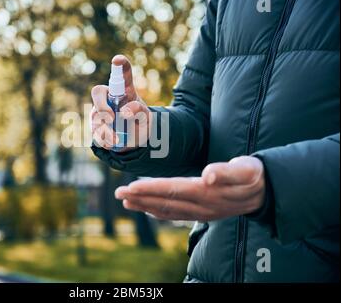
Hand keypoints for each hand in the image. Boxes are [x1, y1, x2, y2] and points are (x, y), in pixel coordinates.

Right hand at [90, 55, 150, 150]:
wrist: (135, 140)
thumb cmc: (140, 121)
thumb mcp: (146, 115)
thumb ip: (139, 109)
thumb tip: (124, 111)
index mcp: (122, 91)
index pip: (121, 75)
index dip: (120, 67)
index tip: (118, 60)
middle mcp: (107, 98)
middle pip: (97, 92)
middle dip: (102, 104)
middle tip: (110, 116)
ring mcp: (99, 112)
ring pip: (95, 116)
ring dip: (106, 128)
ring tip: (118, 138)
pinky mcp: (96, 127)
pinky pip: (95, 132)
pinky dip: (104, 138)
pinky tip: (113, 142)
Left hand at [115, 156, 265, 220]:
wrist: (265, 193)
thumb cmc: (253, 175)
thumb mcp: (246, 169)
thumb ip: (227, 171)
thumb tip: (208, 175)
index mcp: (207, 194)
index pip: (173, 190)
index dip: (150, 189)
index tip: (130, 187)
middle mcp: (201, 206)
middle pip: (164, 202)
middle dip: (140, 198)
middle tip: (118, 194)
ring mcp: (200, 212)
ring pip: (167, 210)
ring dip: (145, 206)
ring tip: (126, 202)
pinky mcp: (201, 213)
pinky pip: (175, 214)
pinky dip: (158, 211)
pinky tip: (147, 209)